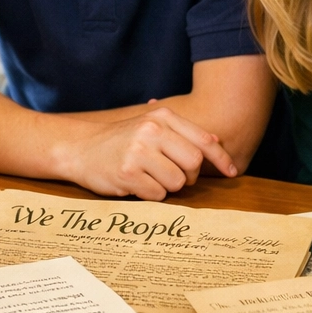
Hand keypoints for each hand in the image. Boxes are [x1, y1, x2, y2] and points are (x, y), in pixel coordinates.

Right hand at [55, 107, 236, 200]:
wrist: (79, 148)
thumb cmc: (119, 140)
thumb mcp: (149, 126)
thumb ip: (180, 133)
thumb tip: (216, 141)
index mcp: (161, 117)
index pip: (202, 140)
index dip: (221, 158)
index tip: (232, 173)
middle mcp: (151, 131)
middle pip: (193, 163)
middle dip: (188, 176)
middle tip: (171, 176)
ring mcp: (139, 151)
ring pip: (177, 182)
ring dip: (167, 187)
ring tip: (149, 177)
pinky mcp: (128, 173)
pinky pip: (157, 194)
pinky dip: (150, 194)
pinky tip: (135, 183)